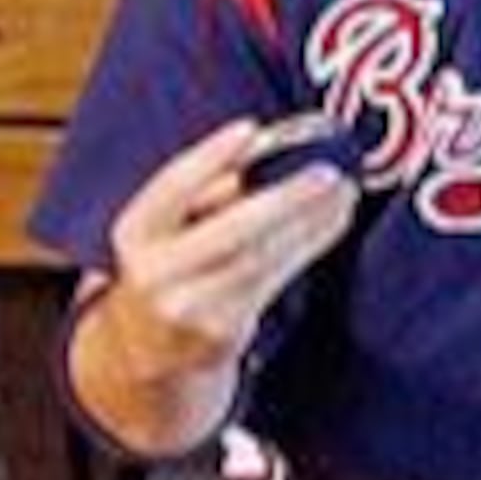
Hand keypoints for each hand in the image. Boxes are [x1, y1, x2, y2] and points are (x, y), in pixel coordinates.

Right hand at [94, 115, 359, 378]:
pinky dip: (309, 246)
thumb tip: (271, 139)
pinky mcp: (222, 333)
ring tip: (345, 192)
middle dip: (285, 198)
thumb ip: (210, 185)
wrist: (146, 352)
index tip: (250, 127)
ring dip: (311, 222)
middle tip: (330, 172)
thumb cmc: (170, 267)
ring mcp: (190, 307)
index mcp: (135, 232)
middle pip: (231, 231)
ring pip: (261, 258)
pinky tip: (333, 221)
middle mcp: (156, 272)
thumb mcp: (168, 226)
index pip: (172, 186)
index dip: (209, 156)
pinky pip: (275, 280)